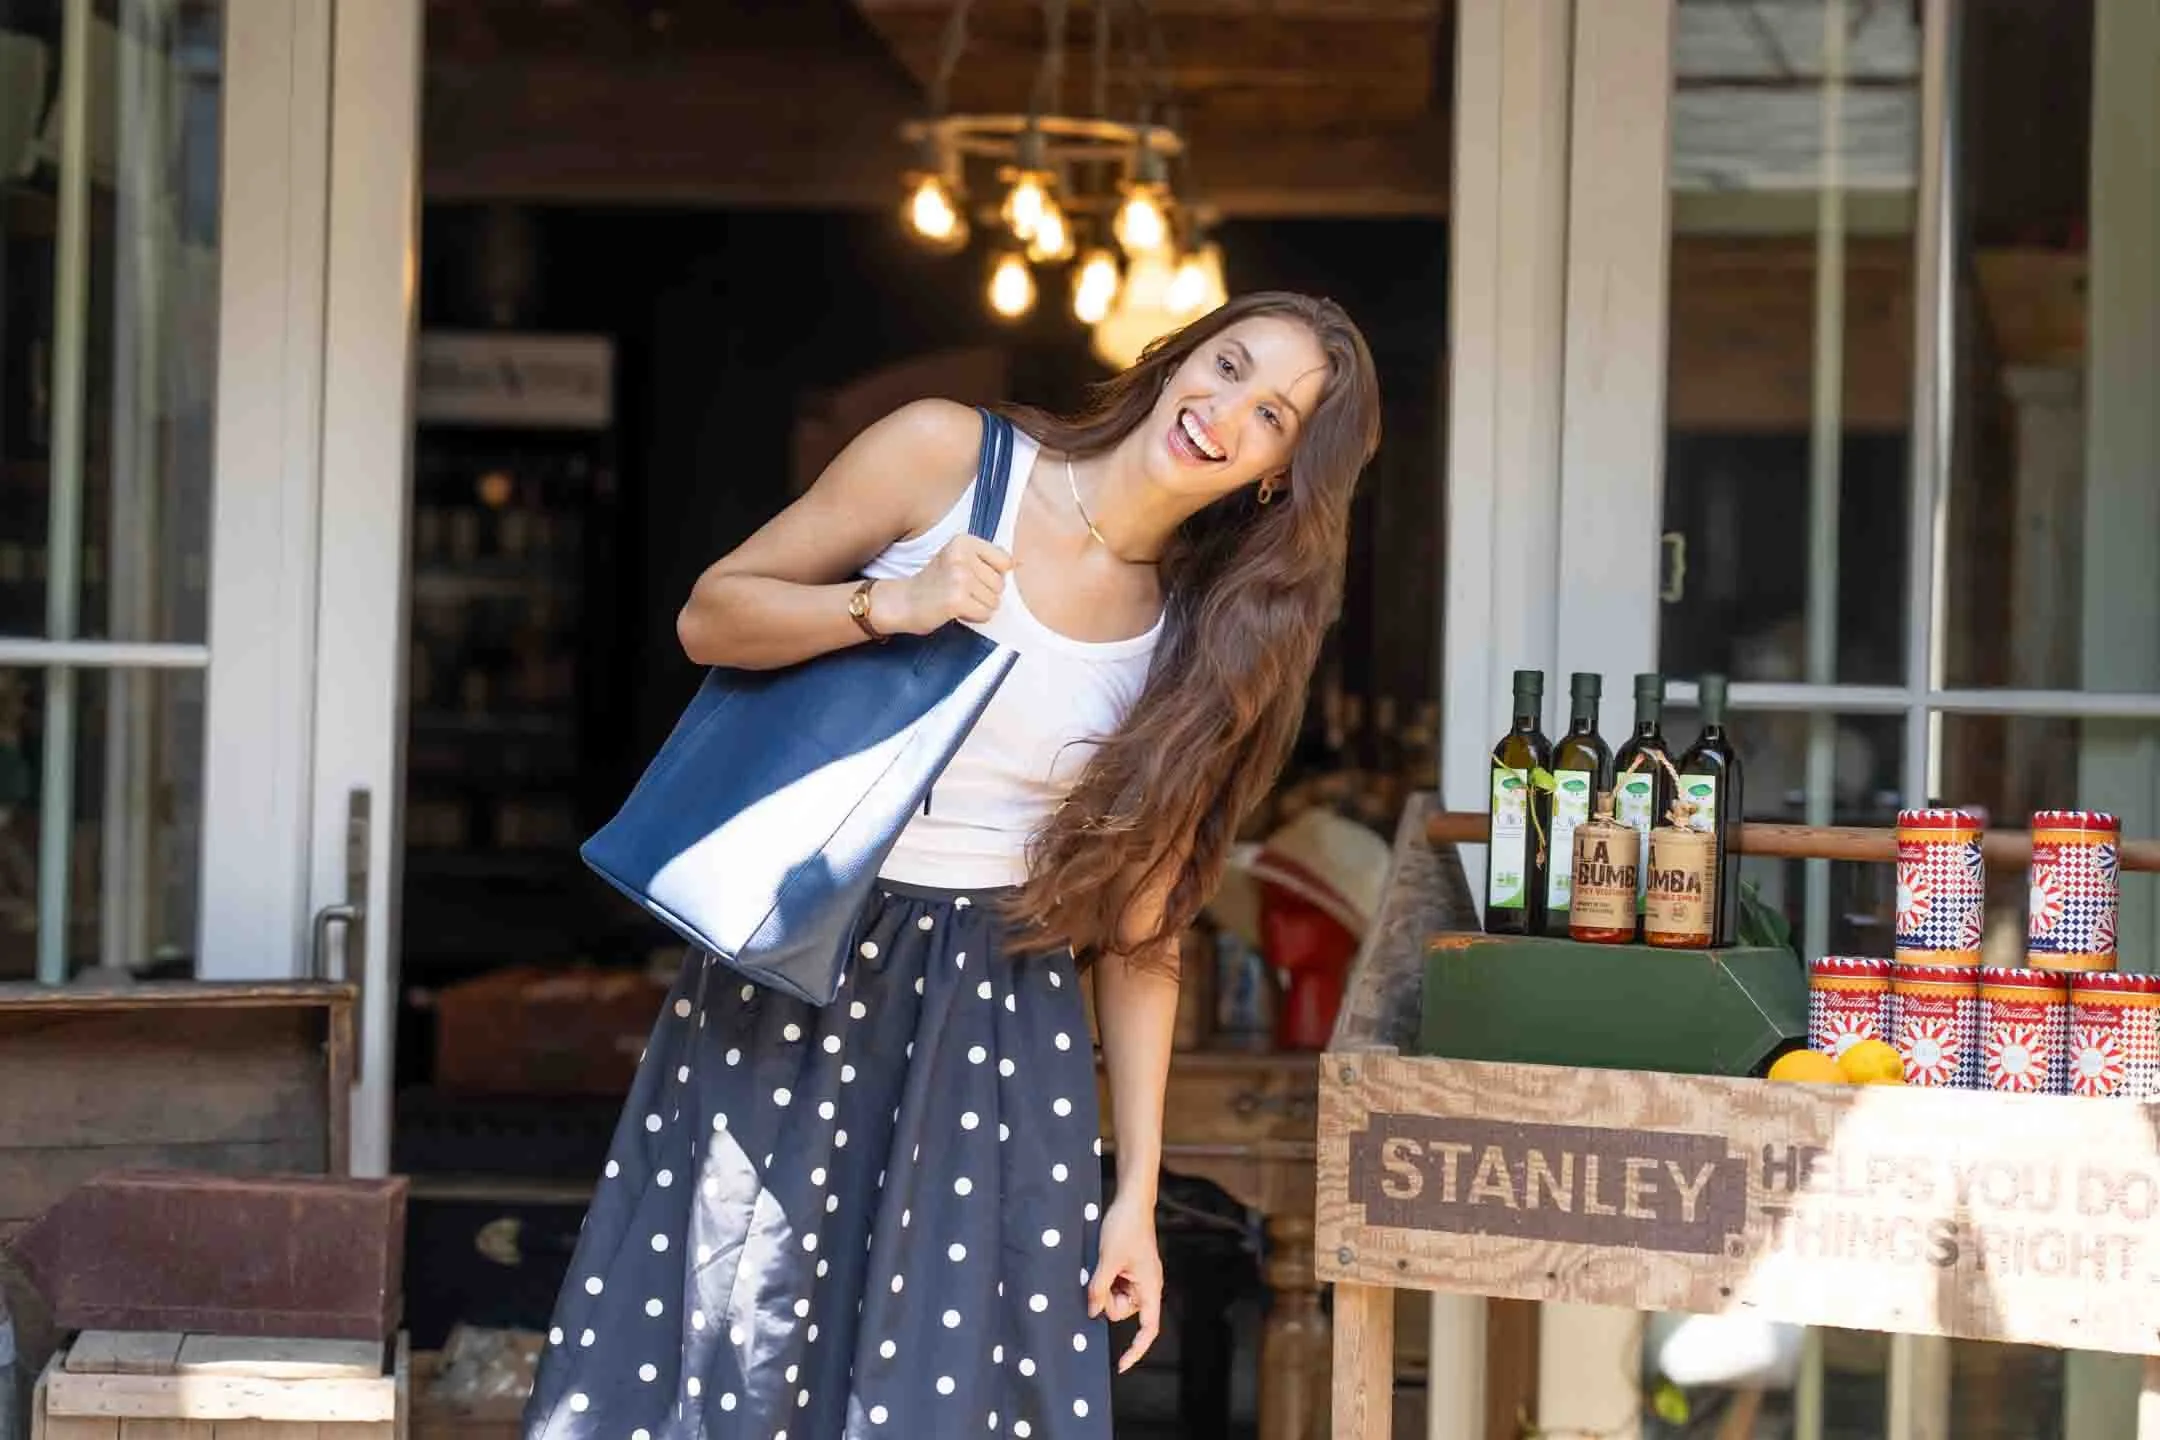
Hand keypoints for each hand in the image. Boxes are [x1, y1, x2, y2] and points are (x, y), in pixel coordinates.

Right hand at [873, 534, 1012, 634]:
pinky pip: (985, 613)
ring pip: (995, 601)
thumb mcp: (960, 560)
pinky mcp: (956, 600)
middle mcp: (961, 556)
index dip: (992, 575)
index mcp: (964, 541)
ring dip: (979, 606)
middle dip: (985, 593)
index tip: (971, 577)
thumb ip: (988, 560)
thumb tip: (1021, 564)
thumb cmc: (935, 583)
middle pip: (1001, 583)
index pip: (1005, 561)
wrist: (903, 601)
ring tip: (958, 600)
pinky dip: (974, 617)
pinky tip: (957, 610)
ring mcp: (958, 577)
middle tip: (960, 591)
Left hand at [1086, 1192, 1162, 1373]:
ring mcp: (1138, 1278)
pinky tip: (1104, 1262)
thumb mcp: (1107, 1260)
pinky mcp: (1129, 1269)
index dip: (1136, 1350)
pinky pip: (1114, 1285)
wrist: (1131, 1201)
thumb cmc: (1126, 1227)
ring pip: (1115, 1299)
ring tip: (1104, 1263)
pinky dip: (1105, 1280)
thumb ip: (1099, 1289)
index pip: (1148, 1329)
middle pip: (1123, 1312)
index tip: (1121, 1365)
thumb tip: (1092, 1312)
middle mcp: (1147, 1286)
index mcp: (1150, 1288)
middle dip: (1107, 1301)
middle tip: (1102, 1276)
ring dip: (1105, 1287)